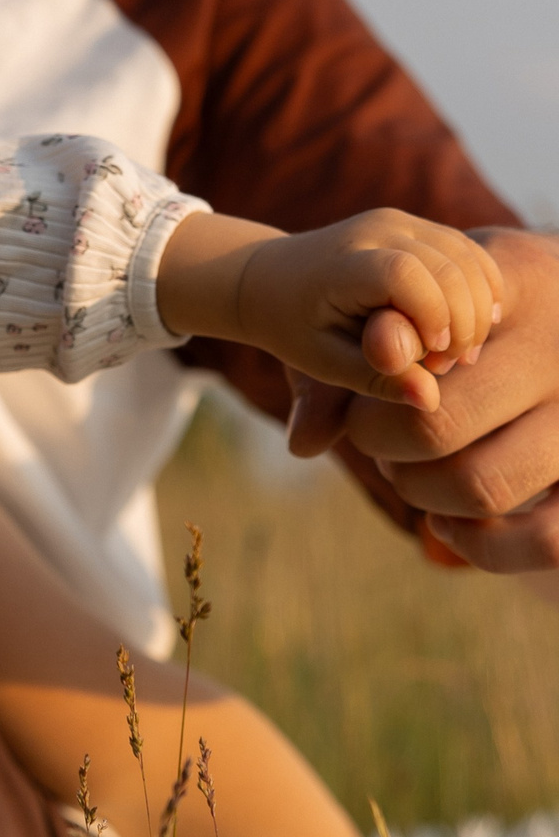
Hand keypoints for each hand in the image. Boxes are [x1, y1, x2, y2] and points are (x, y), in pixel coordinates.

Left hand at [164, 209, 503, 408]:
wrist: (271, 278)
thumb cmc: (296, 328)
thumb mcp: (325, 363)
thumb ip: (377, 379)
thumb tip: (430, 402)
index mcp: (344, 262)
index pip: (406, 277)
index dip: (435, 319)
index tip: (432, 359)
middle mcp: (376, 229)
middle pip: (450, 269)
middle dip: (464, 324)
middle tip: (444, 365)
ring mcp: (400, 221)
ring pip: (470, 260)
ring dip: (479, 311)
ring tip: (455, 352)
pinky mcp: (419, 226)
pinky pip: (471, 254)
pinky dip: (483, 292)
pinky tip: (469, 329)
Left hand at [293, 229, 558, 570]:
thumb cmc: (471, 301)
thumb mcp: (423, 294)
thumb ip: (355, 351)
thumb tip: (303, 443)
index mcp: (521, 290)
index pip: (426, 338)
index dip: (377, 370)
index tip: (368, 371)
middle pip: (435, 424)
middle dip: (379, 439)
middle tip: (373, 429)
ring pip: (481, 485)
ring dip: (419, 491)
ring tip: (407, 467)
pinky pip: (547, 540)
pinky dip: (484, 547)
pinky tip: (445, 525)